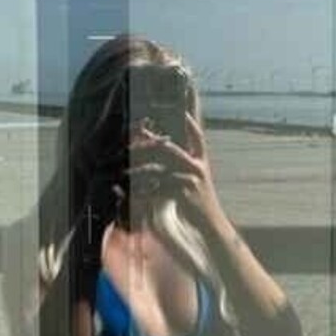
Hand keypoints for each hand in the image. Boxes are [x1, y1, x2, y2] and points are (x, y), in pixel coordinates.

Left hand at [128, 114, 223, 230]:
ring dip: (139, 171)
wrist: (210, 223)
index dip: (189, 123)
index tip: (180, 112)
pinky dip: (144, 191)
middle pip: (168, 148)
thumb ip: (185, 165)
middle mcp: (197, 167)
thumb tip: (166, 153)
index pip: (197, 137)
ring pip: (158, 169)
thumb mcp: (197, 180)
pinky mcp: (182, 193)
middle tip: (131, 144)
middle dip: (148, 144)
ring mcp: (190, 179)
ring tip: (125, 172)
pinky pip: (157, 188)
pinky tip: (134, 192)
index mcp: (201, 161)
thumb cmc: (199, 201)